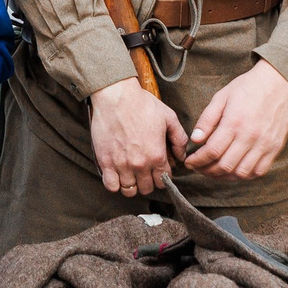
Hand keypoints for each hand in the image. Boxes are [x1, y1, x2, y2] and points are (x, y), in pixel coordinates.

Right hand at [89, 78, 186, 196]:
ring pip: (129, 191)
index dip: (163, 176)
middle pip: (147, 188)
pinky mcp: (105, 162)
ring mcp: (121, 165)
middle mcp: (140, 164)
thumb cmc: (142, 104)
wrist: (116, 96)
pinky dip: (115, 184)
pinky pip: (111, 186)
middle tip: (145, 172)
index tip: (158, 169)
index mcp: (157, 155)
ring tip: (131, 175)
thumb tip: (182, 156)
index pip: (163, 180)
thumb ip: (179, 138)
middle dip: (148, 182)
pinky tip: (117, 175)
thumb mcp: (169, 117)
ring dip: (132, 185)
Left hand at [184, 60, 287, 179]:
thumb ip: (207, 119)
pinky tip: (235, 169)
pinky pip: (259, 171)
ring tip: (214, 170)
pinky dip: (245, 175)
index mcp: (234, 122)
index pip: (211, 151)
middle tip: (198, 168)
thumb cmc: (248, 87)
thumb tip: (195, 139)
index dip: (197, 161)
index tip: (189, 162)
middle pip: (225, 166)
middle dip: (207, 171)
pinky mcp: (275, 147)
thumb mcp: (221, 97)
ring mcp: (264, 144)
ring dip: (224, 176)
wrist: (278, 82)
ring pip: (241, 173)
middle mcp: (250, 136)